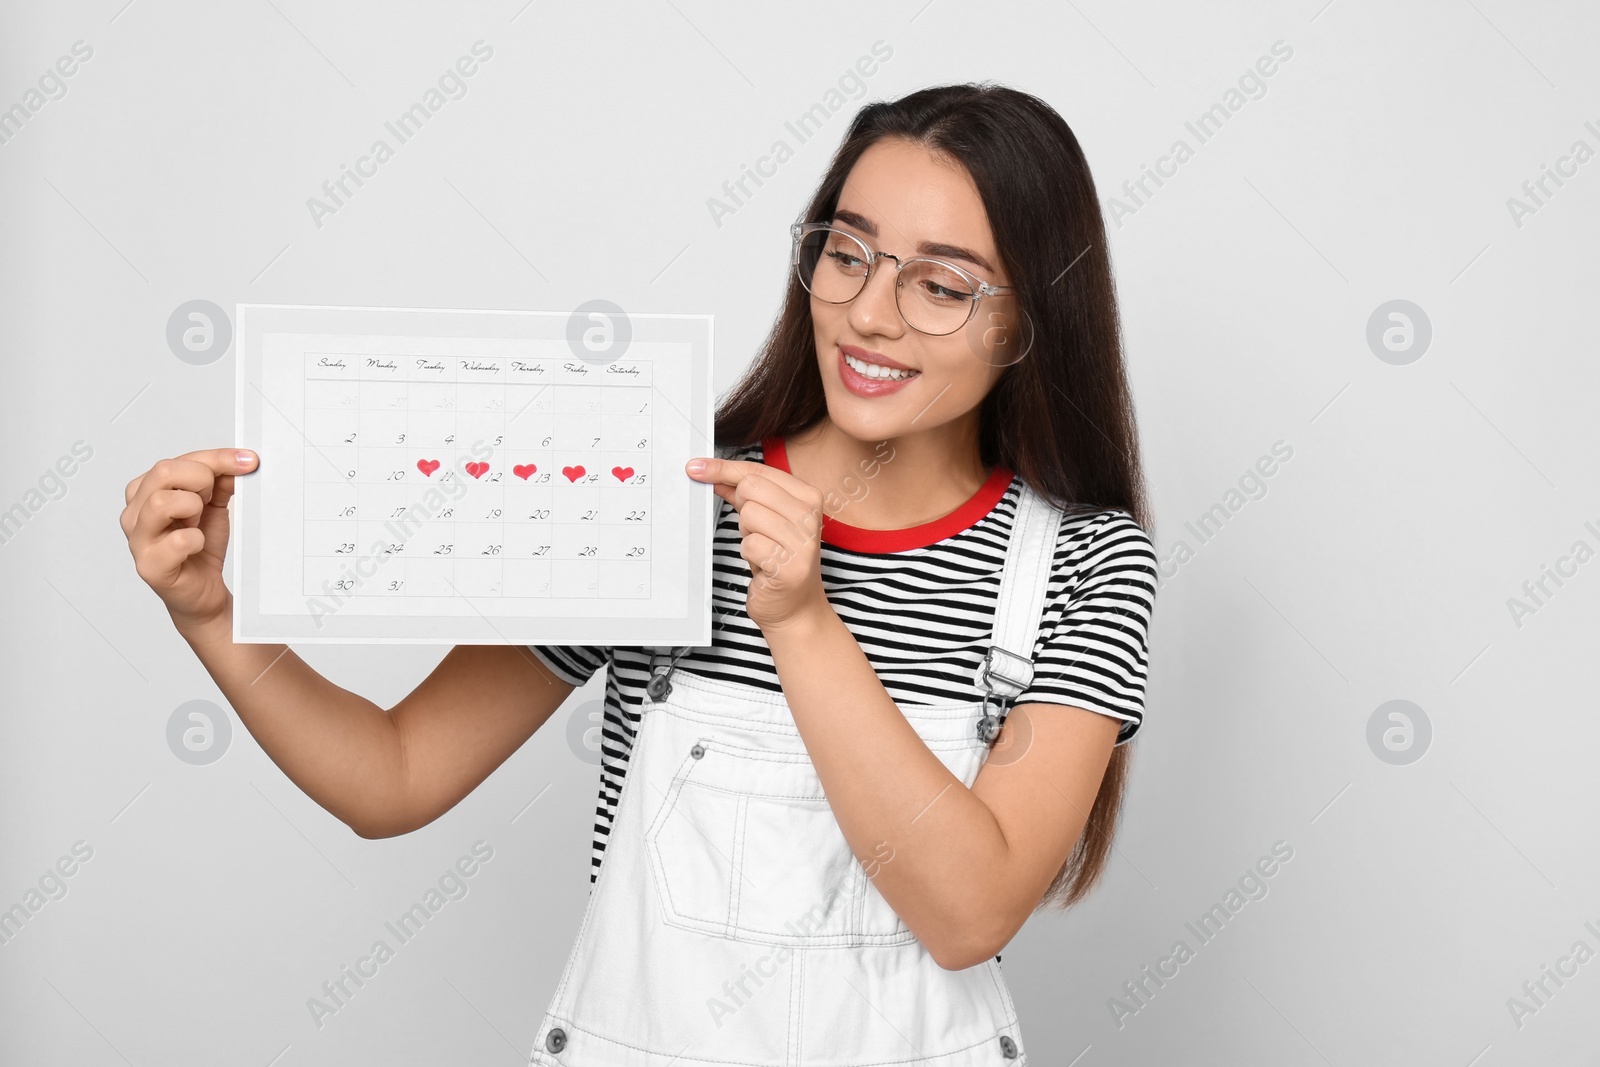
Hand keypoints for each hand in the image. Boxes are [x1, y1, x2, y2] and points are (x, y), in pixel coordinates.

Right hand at [120, 448, 258, 629]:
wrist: (203, 591)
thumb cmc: (200, 547)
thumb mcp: (213, 506)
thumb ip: (219, 481)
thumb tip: (238, 461)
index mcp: (145, 493)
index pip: (175, 461)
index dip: (216, 458)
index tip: (247, 461)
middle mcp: (135, 513)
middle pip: (163, 472)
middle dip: (200, 480)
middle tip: (211, 499)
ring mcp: (139, 540)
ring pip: (160, 502)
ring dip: (193, 507)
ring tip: (199, 523)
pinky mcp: (151, 567)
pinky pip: (176, 541)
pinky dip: (195, 539)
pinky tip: (198, 544)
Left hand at [685, 456, 830, 632]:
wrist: (795, 607)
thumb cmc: (778, 561)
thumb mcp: (764, 520)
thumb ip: (742, 494)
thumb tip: (712, 474)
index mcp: (808, 496)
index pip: (758, 471)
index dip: (723, 468)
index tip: (696, 467)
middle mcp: (810, 515)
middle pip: (751, 488)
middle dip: (742, 508)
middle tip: (757, 531)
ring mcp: (803, 541)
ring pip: (749, 515)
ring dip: (747, 534)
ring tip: (764, 549)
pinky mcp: (790, 566)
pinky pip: (749, 545)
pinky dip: (749, 555)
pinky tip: (764, 565)